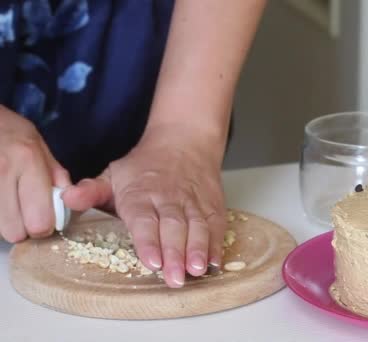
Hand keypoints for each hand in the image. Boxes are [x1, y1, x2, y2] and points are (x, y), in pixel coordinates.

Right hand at [0, 106, 70, 241]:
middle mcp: (3, 172)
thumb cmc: (9, 131)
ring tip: (10, 204)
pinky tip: (1, 202)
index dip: (44, 226)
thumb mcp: (38, 145)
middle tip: (25, 215)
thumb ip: (56, 175)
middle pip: (15, 232)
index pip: (39, 220)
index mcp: (28, 162)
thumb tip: (69, 201)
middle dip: (23, 229)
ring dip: (6, 222)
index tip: (44, 219)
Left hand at [62, 125, 226, 287]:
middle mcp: (168, 199)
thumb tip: (67, 198)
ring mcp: (193, 202)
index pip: (144, 220)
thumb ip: (91, 191)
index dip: (148, 241)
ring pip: (197, 226)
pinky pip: (216, 224)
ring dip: (198, 249)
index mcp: (140, 194)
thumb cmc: (146, 166)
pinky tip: (215, 260)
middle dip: (175, 253)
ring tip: (197, 270)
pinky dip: (216, 243)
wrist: (184, 141)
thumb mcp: (114, 174)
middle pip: (173, 227)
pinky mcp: (212, 205)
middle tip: (174, 278)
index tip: (151, 261)